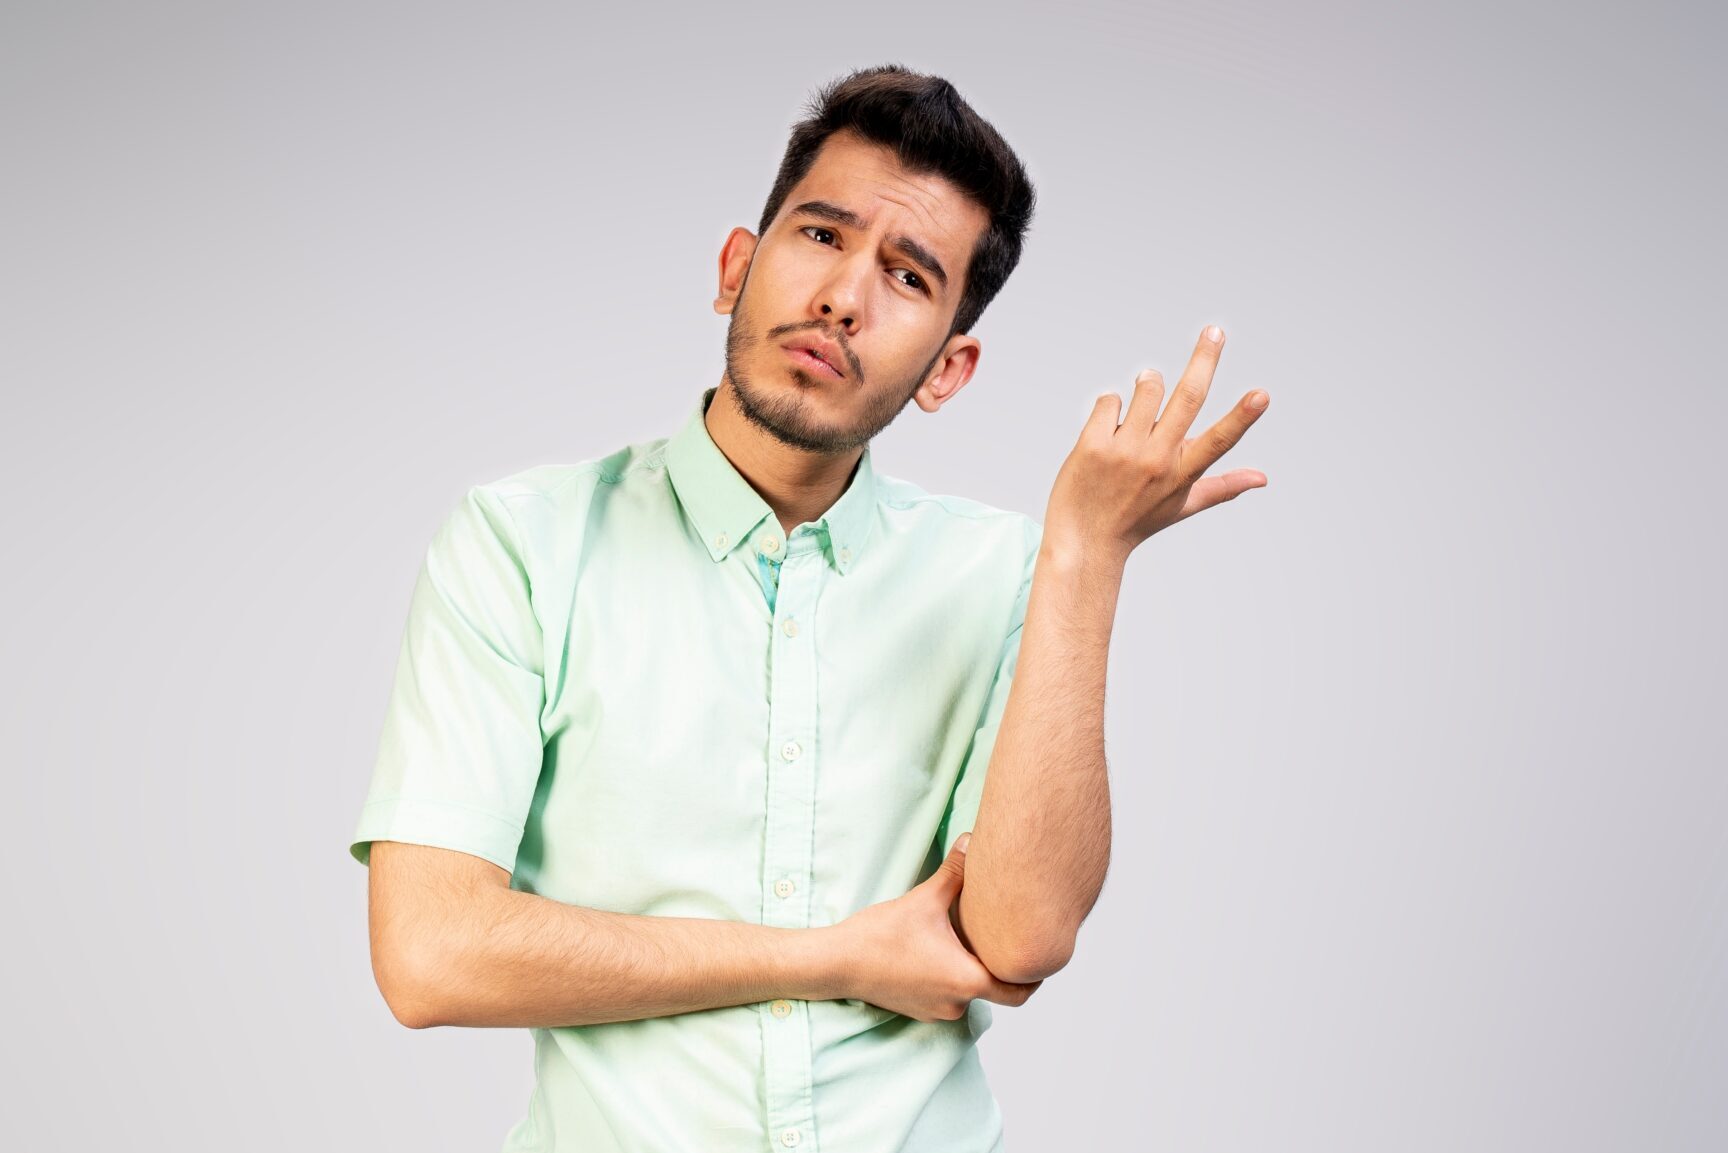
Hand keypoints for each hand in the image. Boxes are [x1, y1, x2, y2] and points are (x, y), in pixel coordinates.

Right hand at [835, 835, 1043, 1021]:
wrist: (838, 962)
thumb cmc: (881, 935)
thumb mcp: (924, 899)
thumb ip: (955, 873)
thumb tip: (973, 839)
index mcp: (967, 980)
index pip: (1020, 991)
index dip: (1036, 975)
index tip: (1040, 956)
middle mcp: (957, 1003)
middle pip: (998, 991)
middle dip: (1005, 968)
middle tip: (1012, 942)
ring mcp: (938, 1011)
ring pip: (973, 993)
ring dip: (976, 971)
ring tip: (976, 941)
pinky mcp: (921, 1010)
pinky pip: (951, 996)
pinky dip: (956, 977)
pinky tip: (947, 951)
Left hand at [1044, 325, 1268, 559]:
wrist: (1083, 540)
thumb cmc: (1136, 520)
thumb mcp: (1181, 505)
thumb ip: (1222, 486)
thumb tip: (1263, 478)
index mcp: (1182, 473)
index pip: (1219, 441)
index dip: (1242, 417)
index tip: (1262, 395)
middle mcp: (1156, 460)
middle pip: (1186, 398)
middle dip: (1204, 359)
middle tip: (1215, 331)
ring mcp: (1123, 451)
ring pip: (1147, 388)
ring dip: (1148, 386)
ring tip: (1139, 412)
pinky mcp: (1092, 445)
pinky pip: (1110, 400)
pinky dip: (1111, 408)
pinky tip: (1106, 433)